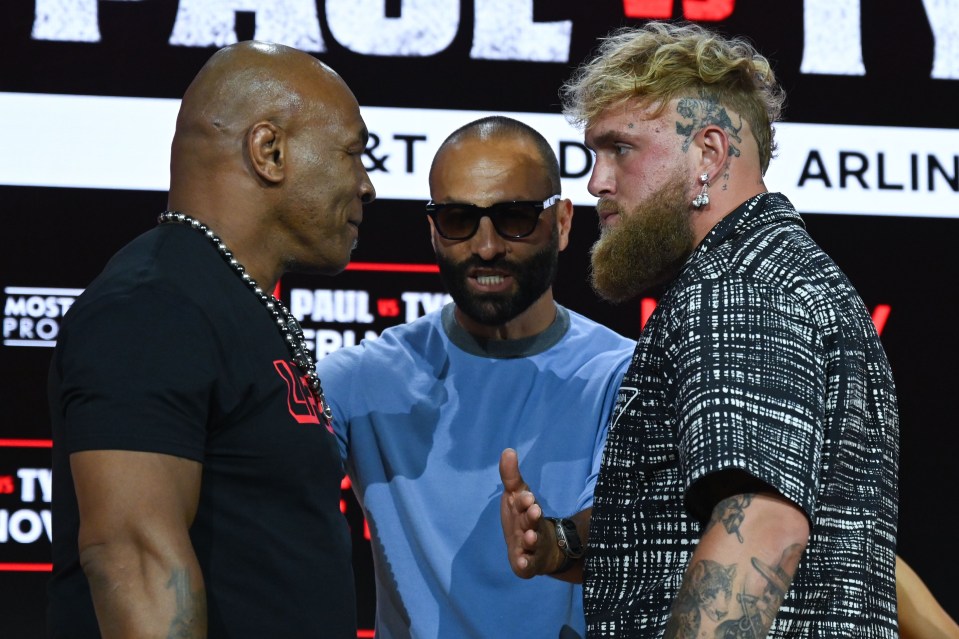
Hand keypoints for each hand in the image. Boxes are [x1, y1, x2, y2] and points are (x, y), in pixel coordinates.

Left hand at [499, 448, 551, 577]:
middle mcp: (532, 526)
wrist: (545, 549)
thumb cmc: (525, 517)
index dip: (526, 500)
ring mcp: (532, 545)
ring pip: (533, 542)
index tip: (526, 495)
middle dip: (532, 516)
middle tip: (534, 510)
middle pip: (532, 521)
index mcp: (527, 509)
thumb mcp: (516, 496)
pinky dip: (525, 563)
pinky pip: (528, 565)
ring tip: (530, 537)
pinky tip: (521, 562)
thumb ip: (511, 476)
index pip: (526, 502)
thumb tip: (508, 450)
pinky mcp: (529, 563)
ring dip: (532, 538)